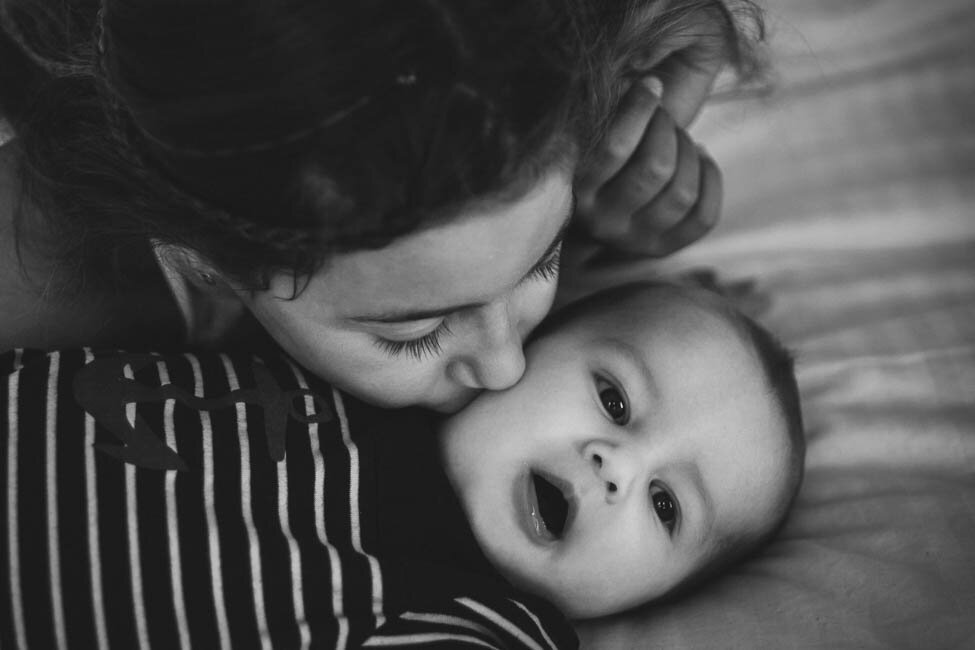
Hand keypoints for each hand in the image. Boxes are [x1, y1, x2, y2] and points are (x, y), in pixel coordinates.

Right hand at [573, 76, 722, 258]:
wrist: (593, 213)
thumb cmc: (595, 158)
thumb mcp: (588, 138)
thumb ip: (607, 113)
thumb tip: (651, 81)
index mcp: (577, 191)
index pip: (614, 148)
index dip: (641, 109)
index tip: (652, 86)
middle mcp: (603, 223)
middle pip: (656, 169)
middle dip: (669, 130)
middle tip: (664, 116)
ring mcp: (635, 240)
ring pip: (682, 192)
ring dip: (688, 152)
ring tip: (680, 137)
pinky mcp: (663, 249)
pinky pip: (704, 216)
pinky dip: (710, 178)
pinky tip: (698, 158)